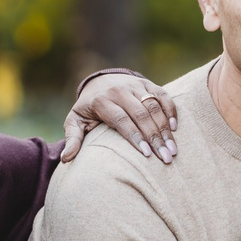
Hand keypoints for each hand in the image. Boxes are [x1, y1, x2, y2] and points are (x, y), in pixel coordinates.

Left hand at [60, 71, 177, 163]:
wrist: (99, 81)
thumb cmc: (88, 108)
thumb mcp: (75, 121)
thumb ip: (72, 139)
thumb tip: (65, 159)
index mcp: (102, 101)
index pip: (121, 120)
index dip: (135, 137)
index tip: (147, 154)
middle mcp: (119, 90)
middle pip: (141, 115)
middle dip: (155, 137)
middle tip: (166, 157)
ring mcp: (135, 85)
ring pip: (153, 106)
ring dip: (165, 128)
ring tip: (173, 148)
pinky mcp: (147, 83)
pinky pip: (162, 95)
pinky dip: (170, 110)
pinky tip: (175, 128)